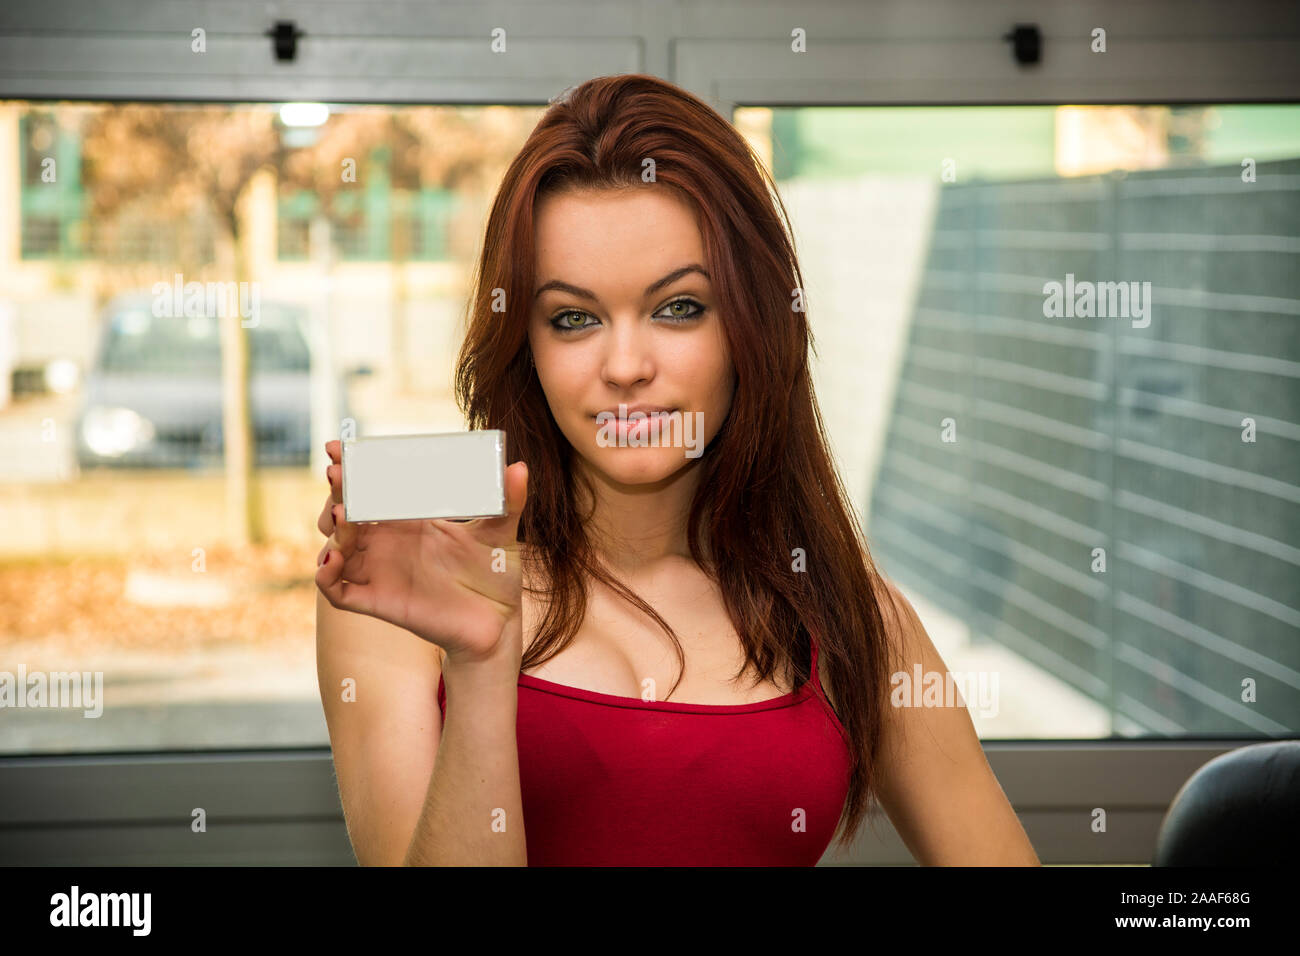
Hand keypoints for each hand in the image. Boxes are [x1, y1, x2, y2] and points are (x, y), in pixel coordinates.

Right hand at [315, 439, 528, 664]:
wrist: (499, 622)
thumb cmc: (495, 575)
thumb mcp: (501, 532)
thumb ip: (508, 500)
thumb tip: (520, 467)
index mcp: (410, 520)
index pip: (371, 488)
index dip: (353, 467)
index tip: (340, 447)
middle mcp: (389, 543)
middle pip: (345, 512)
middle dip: (337, 492)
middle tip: (339, 475)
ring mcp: (381, 572)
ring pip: (336, 546)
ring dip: (332, 528)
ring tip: (343, 513)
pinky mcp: (379, 602)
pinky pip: (337, 591)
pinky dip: (327, 575)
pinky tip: (335, 557)